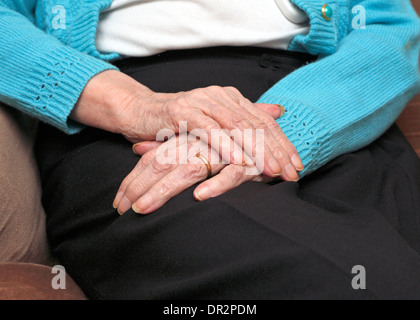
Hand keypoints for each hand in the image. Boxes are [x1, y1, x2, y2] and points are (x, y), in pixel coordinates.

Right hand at [72, 70, 302, 179]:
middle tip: (290, 173)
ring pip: (236, 126)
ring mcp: (201, 101)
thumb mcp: (216, 120)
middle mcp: (220, 96)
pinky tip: (240, 162)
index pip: (264, 122)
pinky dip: (225, 147)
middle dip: (275, 151)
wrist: (141, 111)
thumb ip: (246, 116)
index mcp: (231, 98)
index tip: (297, 165)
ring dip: (256, 151)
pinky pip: (209, 131)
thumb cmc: (179, 122)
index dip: (283, 144)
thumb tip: (278, 112)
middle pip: (255, 124)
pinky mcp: (183, 111)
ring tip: (271, 171)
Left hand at [113, 134, 275, 214]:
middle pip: (164, 162)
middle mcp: (201, 142)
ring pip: (189, 169)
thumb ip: (167, 145)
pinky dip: (217, 184)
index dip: (134, 179)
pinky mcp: (247, 162)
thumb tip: (138, 150)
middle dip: (140, 187)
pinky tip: (200, 197)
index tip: (119, 202)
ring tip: (144, 209)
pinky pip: (231, 174)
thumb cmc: (224, 142)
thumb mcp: (193, 143)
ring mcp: (223, 151)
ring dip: (165, 190)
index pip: (155, 158)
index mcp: (187, 137)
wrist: (263, 134)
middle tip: (122, 210)